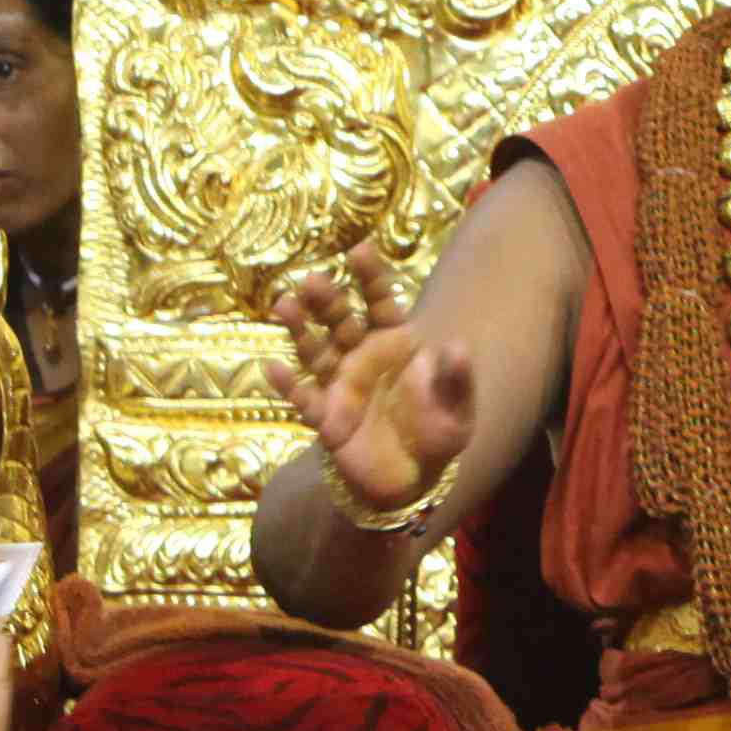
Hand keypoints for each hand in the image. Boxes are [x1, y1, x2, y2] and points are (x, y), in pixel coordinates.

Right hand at [266, 243, 472, 516]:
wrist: (410, 480)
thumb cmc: (436, 435)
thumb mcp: (458, 412)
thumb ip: (457, 380)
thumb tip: (459, 347)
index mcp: (395, 344)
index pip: (380, 303)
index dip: (371, 278)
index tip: (359, 250)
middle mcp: (362, 356)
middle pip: (340, 320)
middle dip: (326, 299)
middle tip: (311, 279)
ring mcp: (340, 385)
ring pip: (315, 350)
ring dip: (299, 329)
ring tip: (284, 305)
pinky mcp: (325, 417)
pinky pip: (303, 397)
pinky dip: (288, 385)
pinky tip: (271, 367)